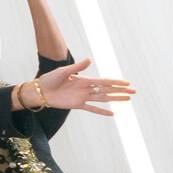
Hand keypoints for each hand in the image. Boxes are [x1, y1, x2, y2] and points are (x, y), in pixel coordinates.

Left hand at [18, 58, 134, 116]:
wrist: (39, 91)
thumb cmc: (50, 79)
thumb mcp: (63, 71)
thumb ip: (77, 67)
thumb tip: (90, 59)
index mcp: (83, 79)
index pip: (104, 81)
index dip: (116, 82)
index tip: (127, 82)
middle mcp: (85, 88)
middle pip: (107, 90)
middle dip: (120, 90)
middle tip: (134, 91)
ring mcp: (82, 97)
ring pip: (103, 99)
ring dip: (115, 99)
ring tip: (128, 99)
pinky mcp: (77, 105)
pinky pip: (92, 109)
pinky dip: (102, 111)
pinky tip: (112, 113)